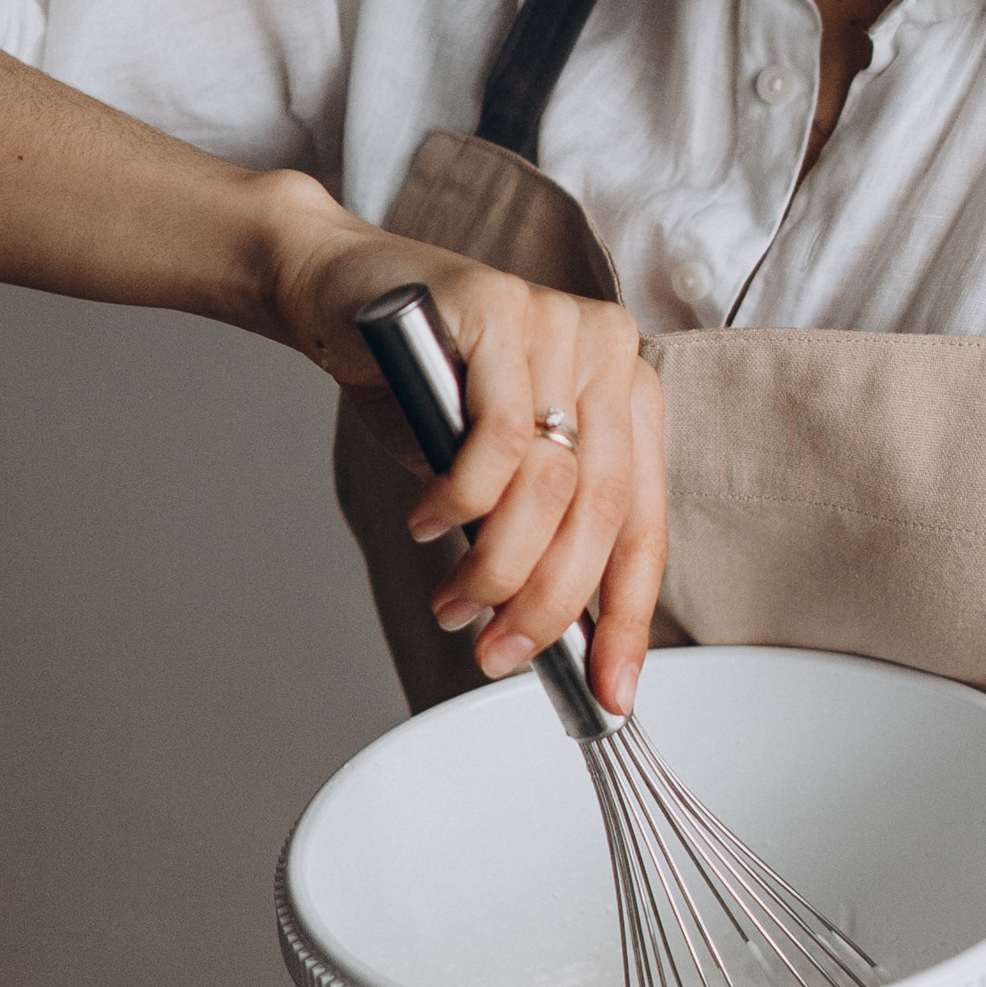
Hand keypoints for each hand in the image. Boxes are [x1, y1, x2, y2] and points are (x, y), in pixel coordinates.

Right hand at [255, 173, 664, 715]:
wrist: (342, 295)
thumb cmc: (423, 387)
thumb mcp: (495, 475)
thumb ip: (535, 533)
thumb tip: (553, 638)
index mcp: (629, 397)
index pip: (643, 525)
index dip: (627, 619)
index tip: (610, 692)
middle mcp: (611, 354)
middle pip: (600, 512)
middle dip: (548, 606)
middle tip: (499, 656)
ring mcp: (560, 325)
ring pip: (549, 487)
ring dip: (495, 567)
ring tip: (452, 601)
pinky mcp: (501, 308)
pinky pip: (496, 442)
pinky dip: (460, 502)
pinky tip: (427, 521)